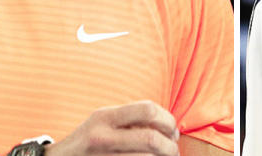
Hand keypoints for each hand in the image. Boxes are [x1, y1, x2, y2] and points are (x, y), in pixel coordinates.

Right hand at [45, 100, 179, 155]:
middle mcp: (103, 136)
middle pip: (152, 139)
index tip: (172, 130)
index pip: (147, 109)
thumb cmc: (88, 141)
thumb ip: (130, 119)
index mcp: (105, 116)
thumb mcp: (102, 121)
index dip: (167, 119)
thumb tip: (169, 125)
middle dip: (170, 146)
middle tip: (173, 150)